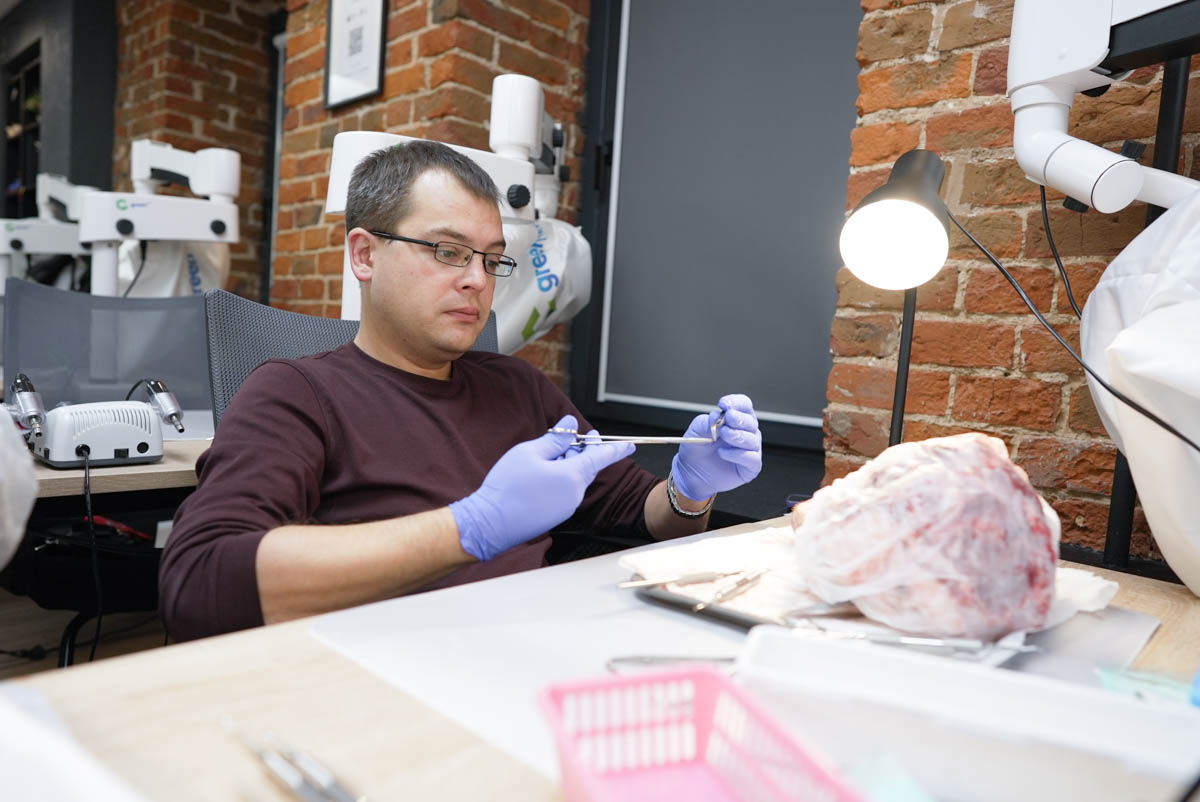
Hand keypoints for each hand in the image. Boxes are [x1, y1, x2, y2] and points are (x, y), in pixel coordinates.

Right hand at [450, 415, 633, 560]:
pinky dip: (561, 478)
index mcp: (573, 476)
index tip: (630, 446)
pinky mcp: (555, 516)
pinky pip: (565, 491)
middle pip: (587, 467)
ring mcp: (565, 507)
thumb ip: (555, 438)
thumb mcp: (530, 453)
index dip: (616, 449)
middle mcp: (575, 494)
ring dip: (569, 464)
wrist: (490, 524)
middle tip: (579, 437)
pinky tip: (543, 472)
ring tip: (552, 452)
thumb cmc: (508, 487)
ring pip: (574, 479)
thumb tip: (571, 424)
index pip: (602, 458)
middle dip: (583, 450)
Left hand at [671, 394, 761, 500]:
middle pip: (751, 421)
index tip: (724, 404)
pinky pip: (752, 458)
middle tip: (727, 419)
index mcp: (735, 420)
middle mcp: (746, 433)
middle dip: (739, 418)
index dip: (737, 403)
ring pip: (753, 439)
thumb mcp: (694, 433)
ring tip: (722, 436)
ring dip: (738, 435)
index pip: (744, 405)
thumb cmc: (696, 451)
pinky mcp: (750, 467)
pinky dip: (738, 454)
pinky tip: (722, 453)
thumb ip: (705, 423)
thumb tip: (716, 416)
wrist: (691, 475)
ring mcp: (750, 450)